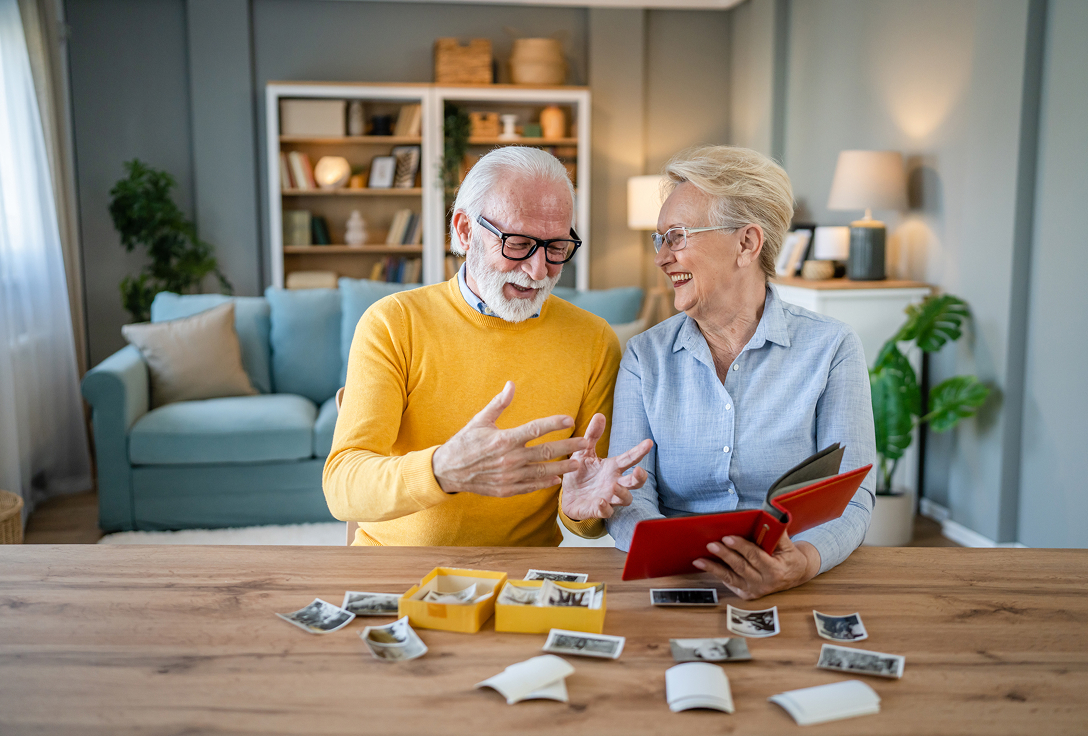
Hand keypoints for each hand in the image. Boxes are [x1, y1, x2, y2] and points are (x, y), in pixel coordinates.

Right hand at [432, 381, 591, 496]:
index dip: (555, 423)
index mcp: (504, 439)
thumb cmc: (464, 443)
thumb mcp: (480, 420)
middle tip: (585, 443)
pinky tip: (556, 480)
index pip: (536, 429)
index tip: (570, 419)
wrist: (447, 470)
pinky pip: (530, 486)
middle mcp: (510, 459)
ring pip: (542, 471)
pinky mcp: (506, 489)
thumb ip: (498, 404)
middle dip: (568, 446)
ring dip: (562, 467)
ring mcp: (509, 476)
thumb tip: (511, 384)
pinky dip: (544, 483)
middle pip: (546, 451)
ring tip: (578, 463)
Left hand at [560, 413, 653, 519]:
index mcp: (612, 468)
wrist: (567, 496)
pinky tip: (600, 501)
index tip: (649, 442)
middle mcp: (614, 483)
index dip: (639, 451)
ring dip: (623, 493)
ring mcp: (608, 497)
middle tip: (639, 471)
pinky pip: (606, 512)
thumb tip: (600, 415)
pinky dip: (605, 508)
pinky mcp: (597, 510)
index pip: (629, 458)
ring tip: (615, 486)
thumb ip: (592, 436)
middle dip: (640, 478)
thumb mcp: (583, 452)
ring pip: (625, 499)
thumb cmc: (580, 473)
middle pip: (635, 482)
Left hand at [693, 533, 820, 599]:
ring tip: (699, 560)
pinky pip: (729, 583)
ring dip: (714, 568)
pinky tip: (706, 566)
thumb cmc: (790, 558)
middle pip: (741, 567)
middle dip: (725, 555)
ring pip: (731, 578)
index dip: (741, 547)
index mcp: (775, 570)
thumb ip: (777, 534)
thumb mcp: (789, 546)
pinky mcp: (747, 593)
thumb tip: (768, 518)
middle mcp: (764, 583)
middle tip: (711, 544)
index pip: (755, 557)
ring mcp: (754, 590)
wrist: (796, 575)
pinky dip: (717, 574)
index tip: (728, 537)